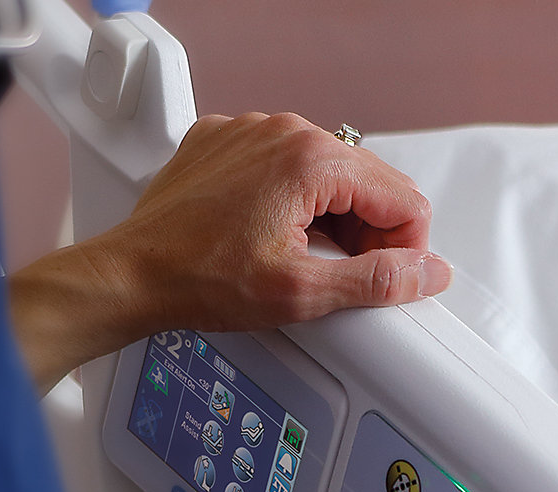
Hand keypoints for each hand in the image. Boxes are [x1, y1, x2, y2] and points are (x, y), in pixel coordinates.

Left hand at [6, 111, 451, 388]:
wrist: (130, 273)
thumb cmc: (199, 278)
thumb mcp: (300, 293)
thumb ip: (377, 282)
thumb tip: (426, 273)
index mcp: (312, 160)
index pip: (404, 198)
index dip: (407, 249)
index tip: (385, 278)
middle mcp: (284, 131)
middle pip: (369, 181)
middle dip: (369, 233)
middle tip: (340, 276)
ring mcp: (253, 131)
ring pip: (329, 172)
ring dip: (332, 217)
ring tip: (300, 258)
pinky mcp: (227, 141)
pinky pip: (284, 163)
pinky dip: (292, 199)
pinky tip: (270, 233)